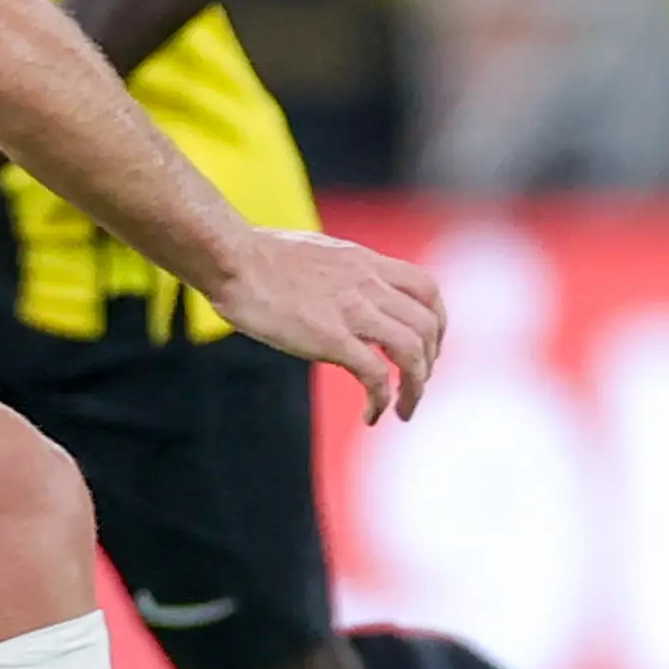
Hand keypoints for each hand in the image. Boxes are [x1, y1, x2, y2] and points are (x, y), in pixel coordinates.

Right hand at [208, 229, 445, 422]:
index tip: (428, 348)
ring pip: (411, 352)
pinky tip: (371, 415)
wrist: (231, 257)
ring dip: (415, 387)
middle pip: (427, 325)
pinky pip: (375, 374)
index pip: (426, 288)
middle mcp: (368, 283)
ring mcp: (352, 310)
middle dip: (430, 362)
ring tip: (404, 410)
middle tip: (415, 386)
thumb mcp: (318, 253)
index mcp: (365, 262)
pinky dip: (381, 400)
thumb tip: (342, 291)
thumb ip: (342, 273)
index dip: (437, 323)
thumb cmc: (259, 255)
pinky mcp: (330, 337)